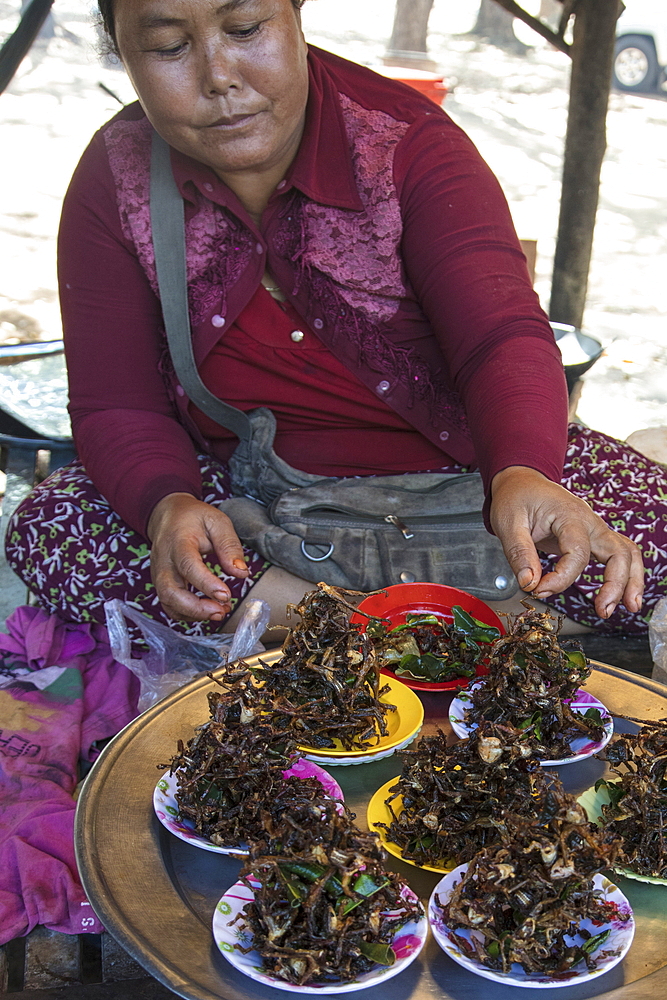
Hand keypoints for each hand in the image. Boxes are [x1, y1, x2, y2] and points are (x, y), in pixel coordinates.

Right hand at [147, 493, 248, 621]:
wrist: (168, 515)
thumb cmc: (193, 518)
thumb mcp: (217, 521)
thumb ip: (229, 546)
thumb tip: (242, 573)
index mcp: (178, 541)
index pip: (188, 565)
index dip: (206, 583)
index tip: (225, 595)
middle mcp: (163, 561)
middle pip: (170, 591)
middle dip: (195, 607)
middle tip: (221, 611)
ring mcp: (159, 574)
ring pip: (168, 602)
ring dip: (193, 613)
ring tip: (219, 612)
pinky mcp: (161, 583)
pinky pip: (169, 605)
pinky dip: (187, 614)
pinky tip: (207, 611)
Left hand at [490, 466, 643, 619]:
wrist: (521, 482)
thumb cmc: (516, 497)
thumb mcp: (508, 523)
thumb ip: (519, 554)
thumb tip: (529, 583)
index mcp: (569, 514)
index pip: (577, 552)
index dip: (561, 578)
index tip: (539, 590)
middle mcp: (589, 521)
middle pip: (618, 552)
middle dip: (615, 584)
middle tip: (602, 611)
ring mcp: (595, 528)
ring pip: (626, 553)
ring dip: (630, 581)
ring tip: (627, 607)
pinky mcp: (593, 537)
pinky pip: (620, 553)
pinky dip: (627, 573)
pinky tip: (625, 595)